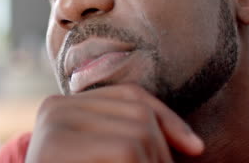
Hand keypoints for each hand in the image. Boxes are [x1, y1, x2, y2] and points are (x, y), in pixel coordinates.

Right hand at [25, 84, 203, 162]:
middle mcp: (56, 107)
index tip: (195, 148)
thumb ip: (125, 135)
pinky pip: (123, 151)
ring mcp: (52, 125)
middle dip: (162, 151)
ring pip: (136, 136)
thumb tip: (193, 145)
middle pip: (137, 115)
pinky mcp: (55, 147)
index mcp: (65, 104)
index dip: (169, 119)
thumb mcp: (101, 151)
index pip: (130, 96)